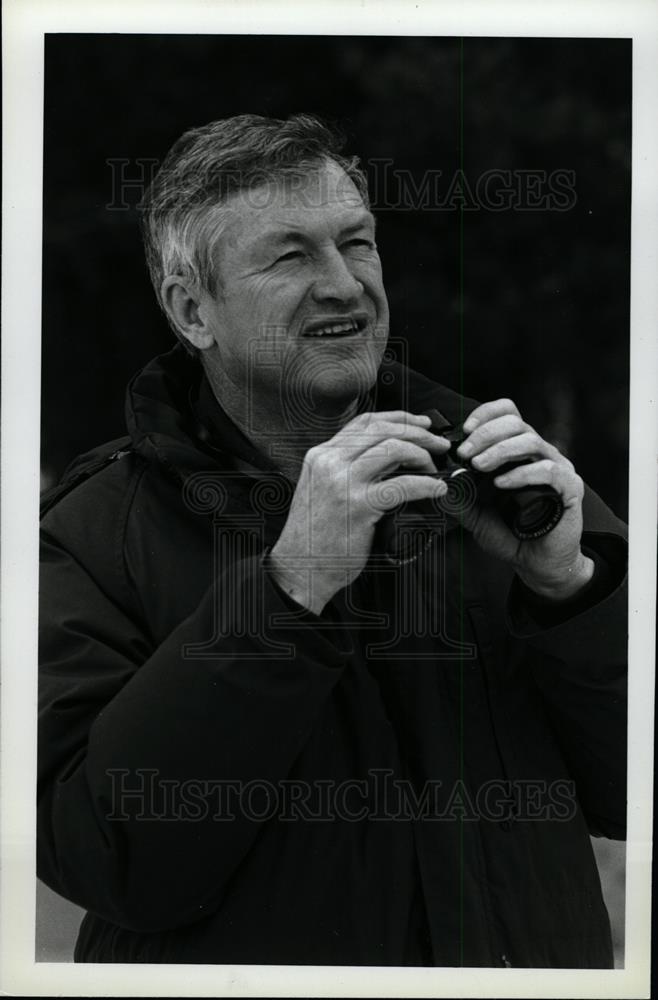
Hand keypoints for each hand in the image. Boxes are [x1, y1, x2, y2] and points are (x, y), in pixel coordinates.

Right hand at [269, 411, 448, 613]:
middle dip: (418, 433)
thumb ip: (345, 469)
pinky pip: (402, 485)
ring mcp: (342, 482)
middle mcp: (329, 462)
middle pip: (382, 431)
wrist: (300, 568)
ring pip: (393, 449)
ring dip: (422, 455)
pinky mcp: (358, 505)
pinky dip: (426, 485)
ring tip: (435, 468)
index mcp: (321, 455)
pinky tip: (436, 490)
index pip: (364, 422)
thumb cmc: (316, 535)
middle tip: (439, 444)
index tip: (420, 423)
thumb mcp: (322, 489)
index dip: (398, 418)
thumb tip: (390, 457)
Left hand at [454, 399, 592, 599]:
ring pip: (530, 441)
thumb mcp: (475, 514)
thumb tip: (439, 480)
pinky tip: (502, 484)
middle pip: (515, 423)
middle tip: (465, 454)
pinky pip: (548, 469)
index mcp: (519, 451)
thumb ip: (459, 496)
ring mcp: (557, 468)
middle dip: (485, 434)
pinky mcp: (569, 487)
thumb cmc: (510, 533)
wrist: (536, 563)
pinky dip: (521, 473)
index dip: (486, 414)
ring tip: (479, 466)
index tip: (465, 430)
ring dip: (499, 450)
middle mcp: (540, 454)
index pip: (508, 413)